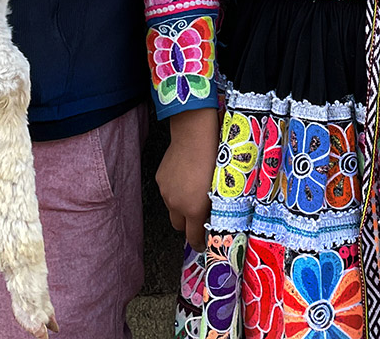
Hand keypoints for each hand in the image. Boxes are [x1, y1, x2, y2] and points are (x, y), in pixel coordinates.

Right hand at [156, 107, 218, 250]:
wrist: (194, 135)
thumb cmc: (214, 159)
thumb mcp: (219, 188)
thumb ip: (213, 208)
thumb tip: (212, 218)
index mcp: (194, 209)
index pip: (193, 237)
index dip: (198, 243)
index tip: (202, 244)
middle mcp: (176, 204)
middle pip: (179, 227)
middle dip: (188, 225)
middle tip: (199, 216)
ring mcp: (166, 191)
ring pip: (172, 208)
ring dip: (181, 206)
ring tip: (193, 190)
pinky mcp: (160, 179)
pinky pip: (167, 192)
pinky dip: (175, 190)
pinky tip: (185, 177)